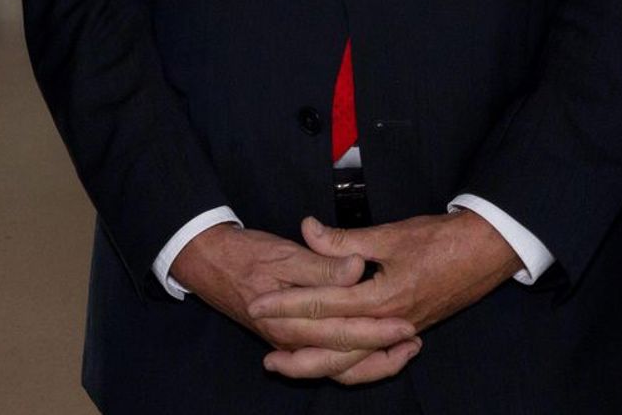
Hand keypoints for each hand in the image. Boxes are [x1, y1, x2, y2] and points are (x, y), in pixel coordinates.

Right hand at [169, 223, 420, 381]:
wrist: (207, 262)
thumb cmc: (245, 254)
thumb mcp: (283, 253)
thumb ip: (321, 264)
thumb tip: (355, 269)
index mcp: (290, 321)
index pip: (342, 332)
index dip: (377, 331)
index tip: (407, 324)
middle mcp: (290, 341)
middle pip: (343, 359)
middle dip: (382, 353)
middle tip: (414, 340)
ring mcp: (289, 344)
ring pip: (336, 368)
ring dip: (370, 363)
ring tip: (402, 351)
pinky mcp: (290, 340)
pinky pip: (326, 362)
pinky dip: (352, 361)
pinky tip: (371, 351)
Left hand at [248, 212, 522, 382]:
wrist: (486, 251)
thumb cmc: (440, 239)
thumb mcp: (391, 234)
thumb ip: (346, 240)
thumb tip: (307, 229)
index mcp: (381, 297)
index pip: (324, 305)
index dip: (288, 305)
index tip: (259, 304)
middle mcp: (389, 323)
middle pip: (333, 347)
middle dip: (295, 348)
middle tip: (265, 351)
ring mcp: (400, 332)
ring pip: (352, 362)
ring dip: (318, 366)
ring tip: (288, 366)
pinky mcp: (409, 332)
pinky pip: (374, 361)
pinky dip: (352, 367)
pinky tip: (334, 365)